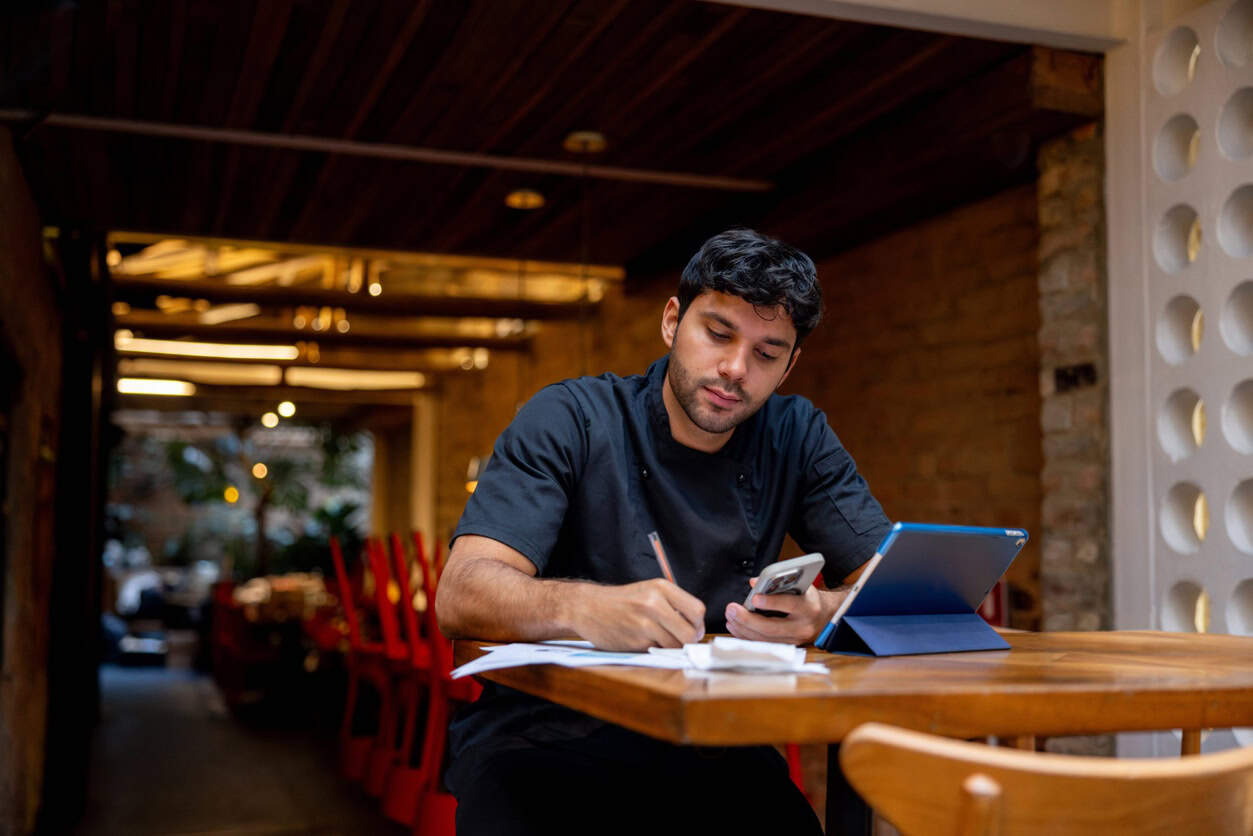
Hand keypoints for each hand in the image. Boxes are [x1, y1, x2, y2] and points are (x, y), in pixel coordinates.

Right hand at [571, 579, 705, 650]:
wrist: (587, 607)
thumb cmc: (620, 602)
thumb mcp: (648, 591)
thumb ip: (672, 605)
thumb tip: (696, 627)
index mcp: (661, 587)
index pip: (697, 610)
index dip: (697, 624)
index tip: (692, 629)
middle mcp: (655, 603)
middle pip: (691, 632)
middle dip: (688, 641)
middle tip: (679, 641)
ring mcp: (645, 623)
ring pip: (676, 645)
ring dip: (671, 647)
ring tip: (657, 639)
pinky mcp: (635, 641)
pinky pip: (658, 651)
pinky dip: (655, 650)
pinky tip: (643, 641)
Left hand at [725, 580, 848, 644]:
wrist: (825, 616)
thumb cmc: (807, 597)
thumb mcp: (800, 584)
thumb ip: (779, 583)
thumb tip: (755, 583)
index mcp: (808, 607)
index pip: (790, 605)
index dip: (771, 602)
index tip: (754, 598)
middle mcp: (802, 627)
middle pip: (772, 628)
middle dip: (748, 619)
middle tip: (732, 609)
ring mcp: (795, 640)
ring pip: (765, 639)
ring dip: (743, 628)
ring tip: (730, 617)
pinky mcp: (786, 646)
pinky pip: (764, 644)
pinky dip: (747, 635)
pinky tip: (735, 626)